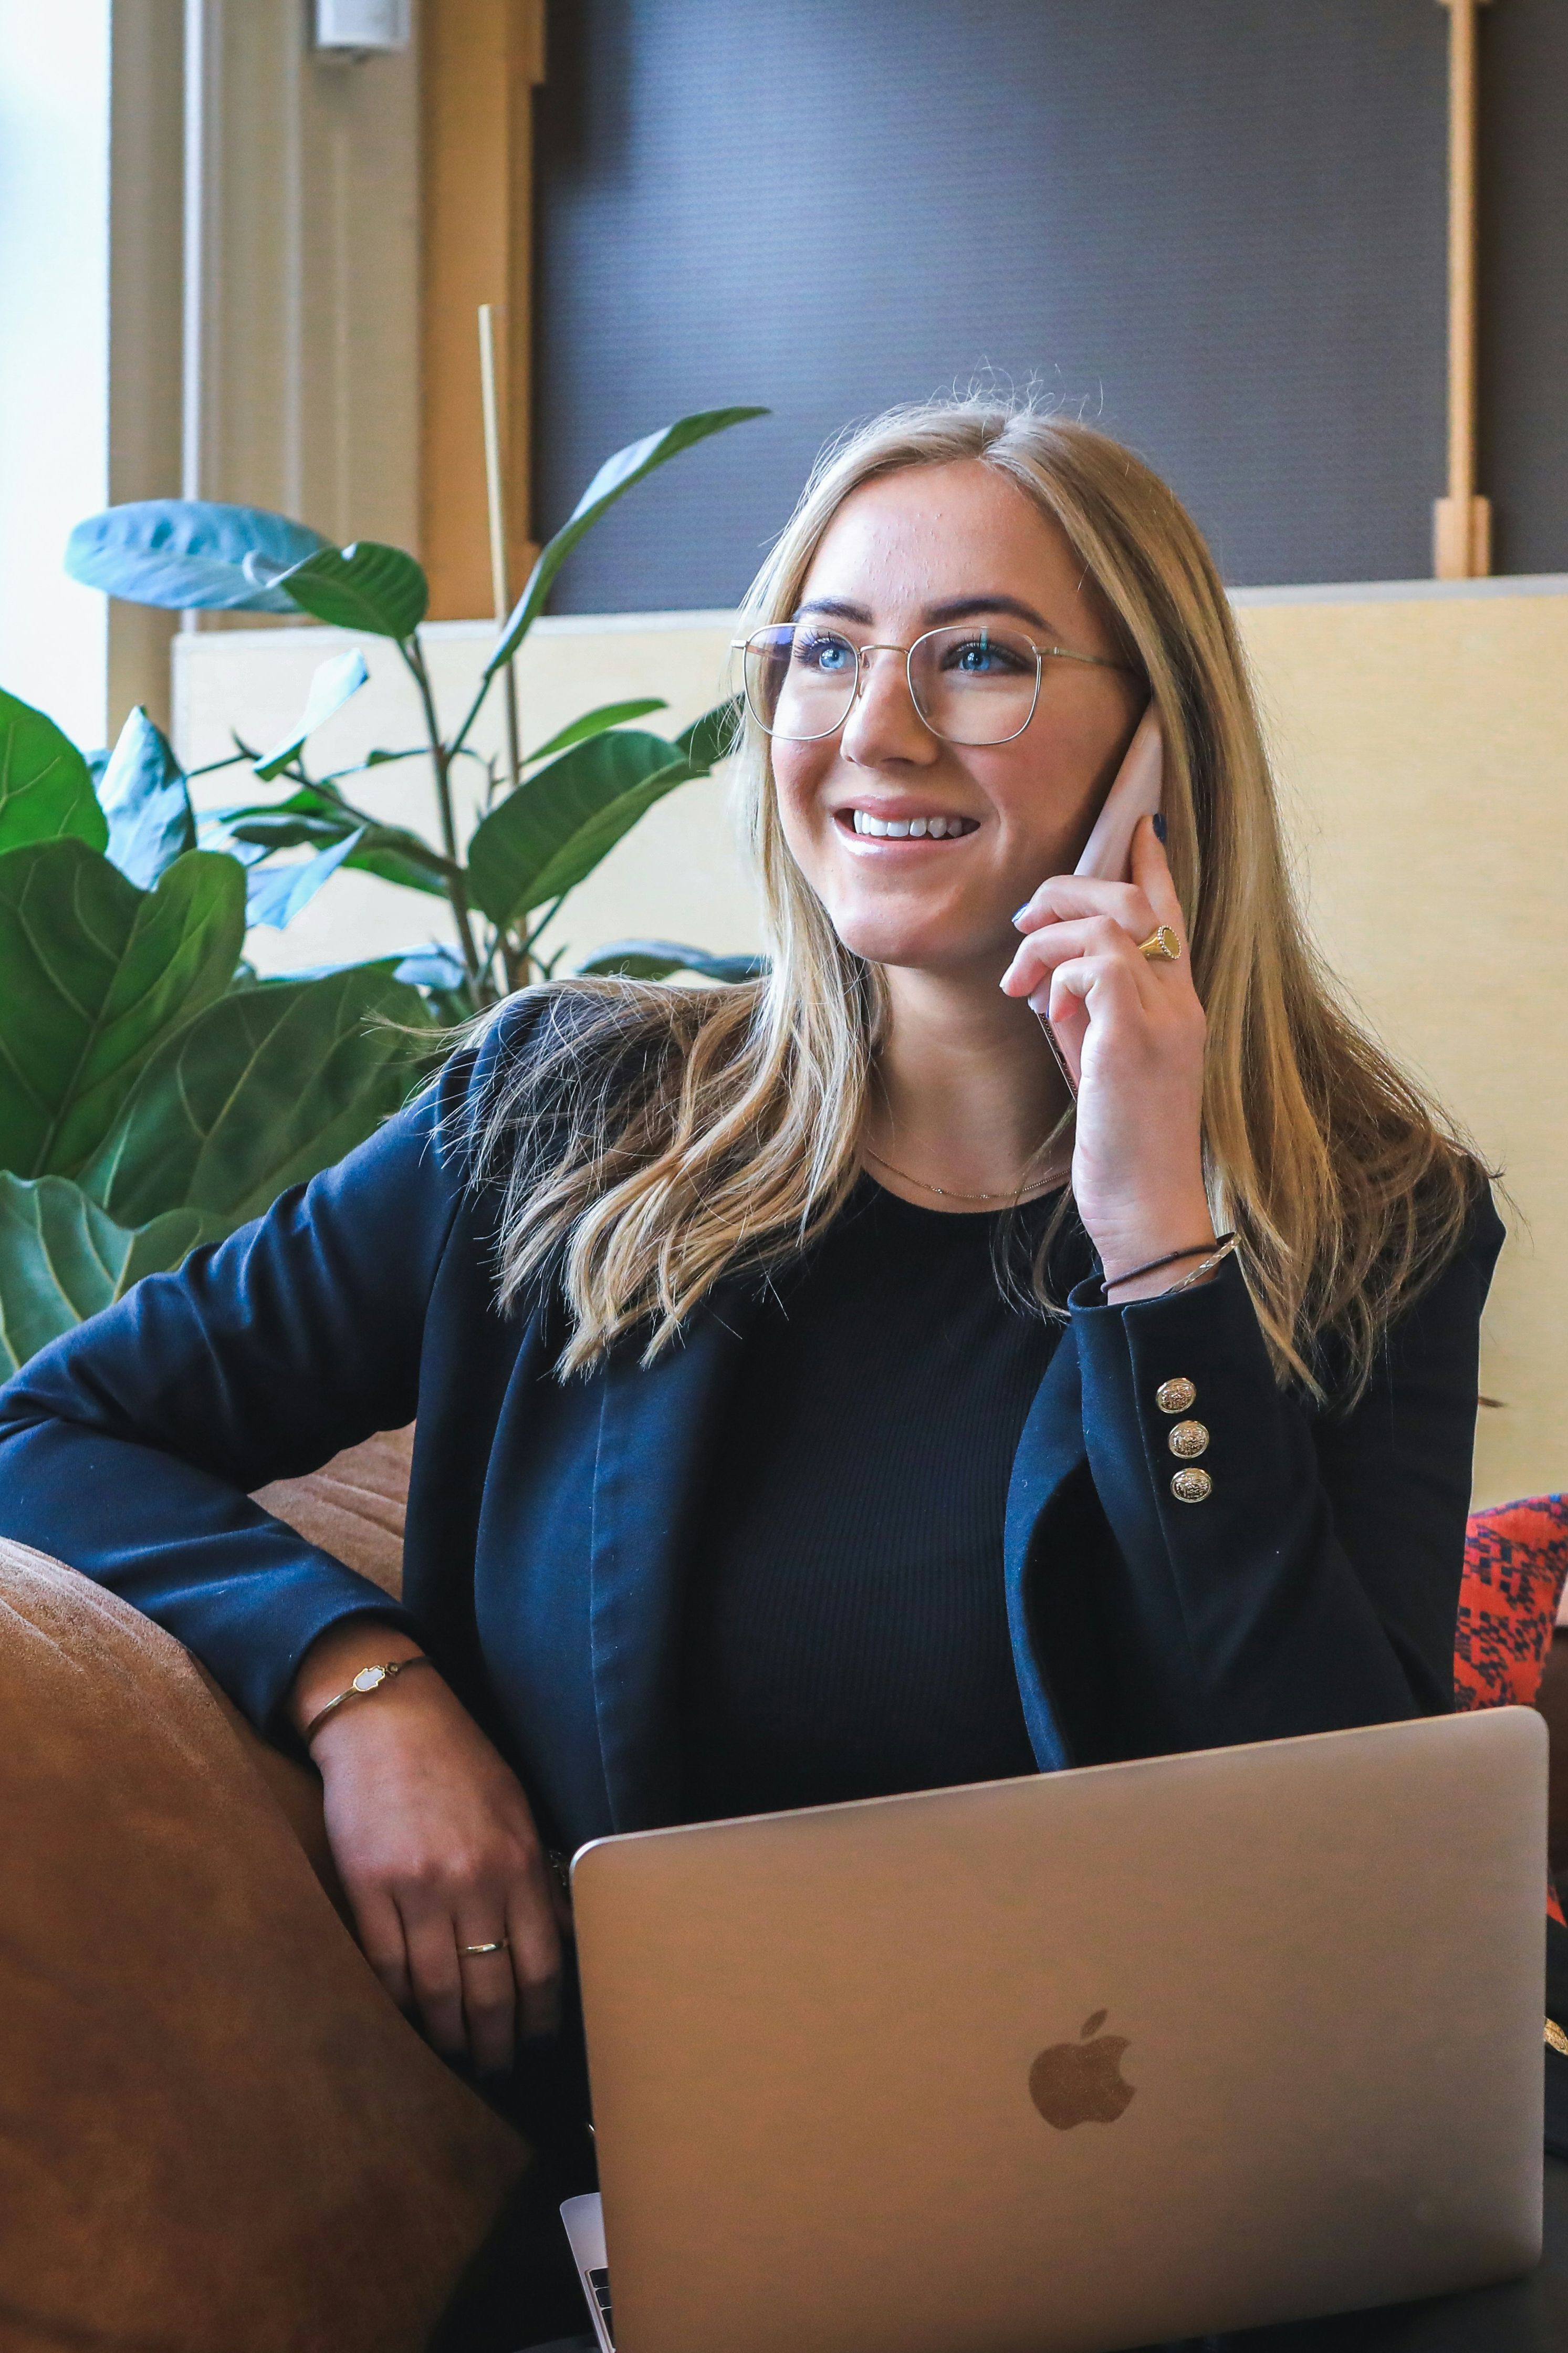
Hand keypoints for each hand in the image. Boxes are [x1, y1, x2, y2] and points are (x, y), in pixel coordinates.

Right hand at [290, 1622, 566, 2071]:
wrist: (387, 1718)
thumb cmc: (458, 1763)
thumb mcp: (515, 1810)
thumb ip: (533, 1876)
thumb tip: (556, 1942)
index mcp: (516, 1863)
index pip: (539, 1965)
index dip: (541, 2017)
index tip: (539, 2042)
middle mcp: (472, 1881)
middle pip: (490, 1991)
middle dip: (496, 2043)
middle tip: (497, 2070)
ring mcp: (418, 1888)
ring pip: (437, 1991)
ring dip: (447, 2037)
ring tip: (454, 2058)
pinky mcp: (368, 1888)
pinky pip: (386, 1967)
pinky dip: (399, 2004)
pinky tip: (408, 2020)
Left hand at [1000, 816, 1212, 1294]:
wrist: (1147, 1209)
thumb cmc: (1122, 1146)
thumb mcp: (1102, 1064)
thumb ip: (1090, 1014)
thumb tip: (1054, 978)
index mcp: (1178, 1005)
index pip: (1172, 913)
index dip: (1151, 864)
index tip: (1135, 826)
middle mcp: (1181, 1002)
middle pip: (1134, 899)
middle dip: (1069, 891)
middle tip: (1023, 924)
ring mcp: (1165, 1018)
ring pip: (1112, 921)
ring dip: (1050, 936)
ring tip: (1019, 977)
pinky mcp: (1136, 1040)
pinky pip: (1098, 963)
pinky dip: (1060, 973)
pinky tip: (1045, 1008)